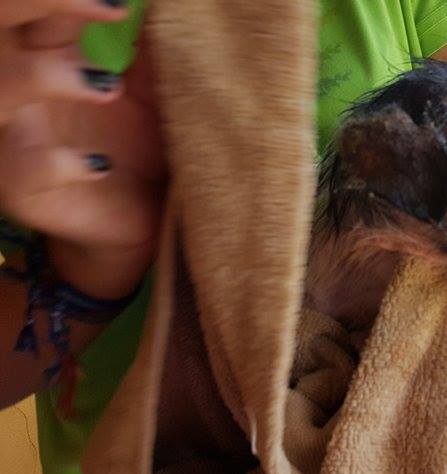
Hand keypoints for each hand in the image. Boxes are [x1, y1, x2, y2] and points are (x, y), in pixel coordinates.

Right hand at [0, 0, 164, 298]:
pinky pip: (21, 165)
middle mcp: (18, 88)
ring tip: (107, 87)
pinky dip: (59, 162)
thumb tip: (175, 9)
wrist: (140, 222)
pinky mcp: (21, 189)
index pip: (34, 5)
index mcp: (48, 53)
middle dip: (36, 0)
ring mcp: (12, 137)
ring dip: (45, 77)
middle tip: (111, 6)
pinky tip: (99, 166)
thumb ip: (153, 52)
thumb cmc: (144, 148)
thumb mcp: (156, 95)